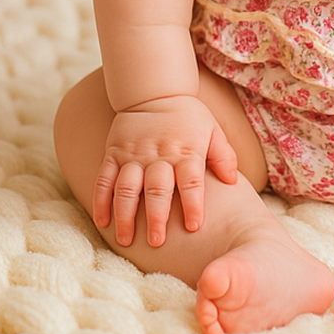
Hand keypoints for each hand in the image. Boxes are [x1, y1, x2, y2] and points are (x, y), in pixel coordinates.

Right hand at [93, 94, 237, 247]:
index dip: (193, 204)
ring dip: (125, 215)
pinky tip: (102, 222)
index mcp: (186, 151)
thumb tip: (232, 182)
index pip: (191, 182)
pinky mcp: (114, 153)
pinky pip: (104, 179)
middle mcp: (159, 155)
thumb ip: (223, 156)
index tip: (193, 227)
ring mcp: (134, 155)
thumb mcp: (212, 130)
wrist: (155, 91)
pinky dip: (101, 201)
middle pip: (157, 189)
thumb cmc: (188, 117)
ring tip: (126, 240)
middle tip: (157, 242)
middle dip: (157, 216)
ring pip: (127, 188)